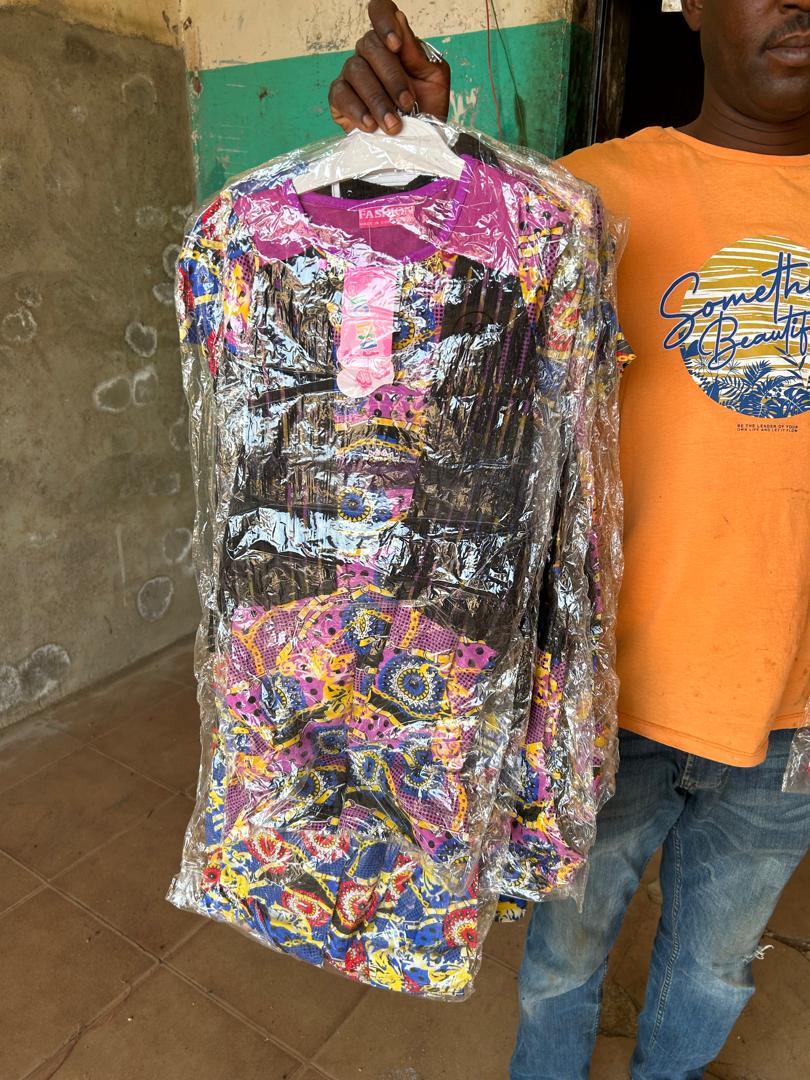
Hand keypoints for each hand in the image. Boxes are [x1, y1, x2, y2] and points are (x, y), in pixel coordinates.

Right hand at [329, 1, 450, 134]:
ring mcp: (352, 75)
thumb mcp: (433, 78)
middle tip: (406, 104)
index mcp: (392, 42)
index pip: (381, 11)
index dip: (384, 21)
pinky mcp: (339, 99)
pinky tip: (371, 125)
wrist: (418, 144)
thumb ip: (417, 52)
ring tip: (393, 124)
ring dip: (378, 100)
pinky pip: (341, 95)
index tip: (396, 45)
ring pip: (356, 71)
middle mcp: (369, 54)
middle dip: (391, 78)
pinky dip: (357, 111)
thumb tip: (399, 19)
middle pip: (369, 46)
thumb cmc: (427, 108)